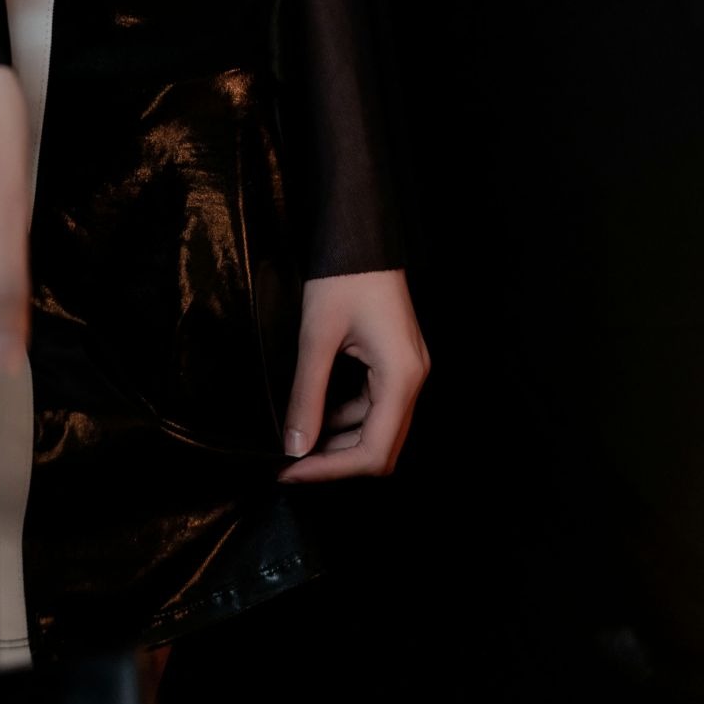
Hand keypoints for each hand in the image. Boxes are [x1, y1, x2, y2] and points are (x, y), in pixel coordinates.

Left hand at [276, 269, 429, 482]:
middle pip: (381, 447)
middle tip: (290, 465)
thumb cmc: (343, 275)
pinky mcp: (395, 362)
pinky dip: (346, 418)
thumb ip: (307, 395)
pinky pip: (374, 406)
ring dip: (339, 442)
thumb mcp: (317, 337)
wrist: (361, 232)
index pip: (373, 451)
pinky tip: (316, 415)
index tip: (292, 471)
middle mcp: (413, 380)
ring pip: (377, 429)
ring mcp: (407, 371)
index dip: (331, 470)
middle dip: (335, 461)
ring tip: (297, 444)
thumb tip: (294, 445)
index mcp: (401, 377)